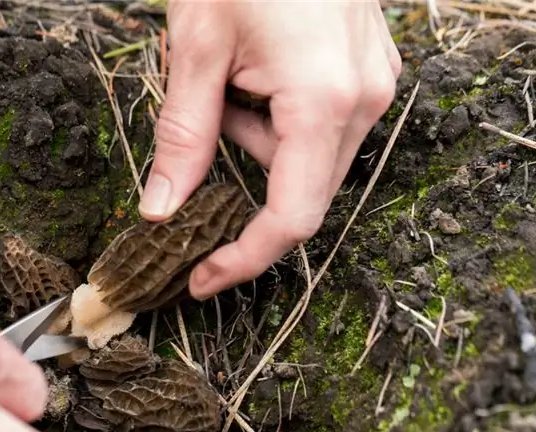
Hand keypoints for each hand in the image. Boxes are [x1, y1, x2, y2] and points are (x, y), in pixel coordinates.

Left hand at [139, 0, 401, 298]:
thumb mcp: (195, 49)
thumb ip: (183, 137)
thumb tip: (162, 210)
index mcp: (323, 102)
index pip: (291, 219)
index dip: (244, 260)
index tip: (202, 279)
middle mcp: (363, 101)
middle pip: (299, 190)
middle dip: (244, 178)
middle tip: (208, 117)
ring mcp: (373, 85)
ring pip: (307, 158)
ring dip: (257, 139)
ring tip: (232, 74)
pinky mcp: (369, 72)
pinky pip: (320, 125)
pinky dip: (279, 117)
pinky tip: (259, 67)